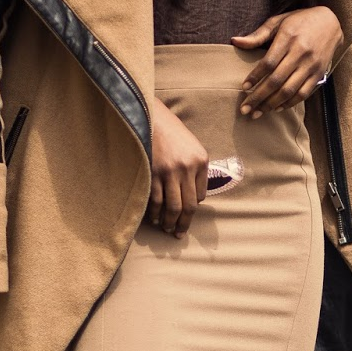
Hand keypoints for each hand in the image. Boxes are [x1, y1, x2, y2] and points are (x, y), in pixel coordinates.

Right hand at [147, 98, 207, 237]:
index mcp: (201, 161)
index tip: (185, 215)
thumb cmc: (171, 133)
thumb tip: (194, 198)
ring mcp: (170, 170)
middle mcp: (188, 167)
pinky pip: (156, 200)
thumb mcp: (191, 147)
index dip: (192, 207)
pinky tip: (154, 219)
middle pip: (189, 205)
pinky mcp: (153, 172)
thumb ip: (195, 170)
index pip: (200, 195)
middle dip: (184, 223)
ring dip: (169, 222)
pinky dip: (155, 213)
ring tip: (166, 229)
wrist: (150, 116)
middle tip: (178, 234)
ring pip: (173, 206)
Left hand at [231, 5, 343, 116]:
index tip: (244, 87)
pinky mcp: (319, 74)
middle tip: (245, 109)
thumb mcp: (278, 21)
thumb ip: (257, 35)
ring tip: (257, 113)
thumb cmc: (299, 21)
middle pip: (276, 80)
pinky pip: (303, 93)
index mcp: (288, 38)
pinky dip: (289, 103)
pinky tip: (276, 108)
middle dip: (259, 97)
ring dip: (271, 104)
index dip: (255, 76)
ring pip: (289, 90)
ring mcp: (311, 65)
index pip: (269, 62)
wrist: (331, 23)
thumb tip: (235, 42)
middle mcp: (300, 53)